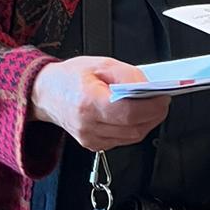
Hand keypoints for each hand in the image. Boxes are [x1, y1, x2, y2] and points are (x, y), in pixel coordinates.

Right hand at [30, 55, 167, 151]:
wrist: (45, 94)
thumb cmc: (70, 77)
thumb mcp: (101, 64)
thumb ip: (128, 75)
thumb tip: (149, 87)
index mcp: (88, 103)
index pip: (129, 113)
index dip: (152, 107)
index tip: (164, 97)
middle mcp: (88, 126)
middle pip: (134, 128)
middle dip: (154, 115)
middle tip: (162, 100)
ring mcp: (90, 139)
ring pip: (132, 137)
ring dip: (146, 122)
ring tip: (151, 105)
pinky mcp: (93, 145)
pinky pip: (123, 140)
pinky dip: (133, 128)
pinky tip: (134, 114)